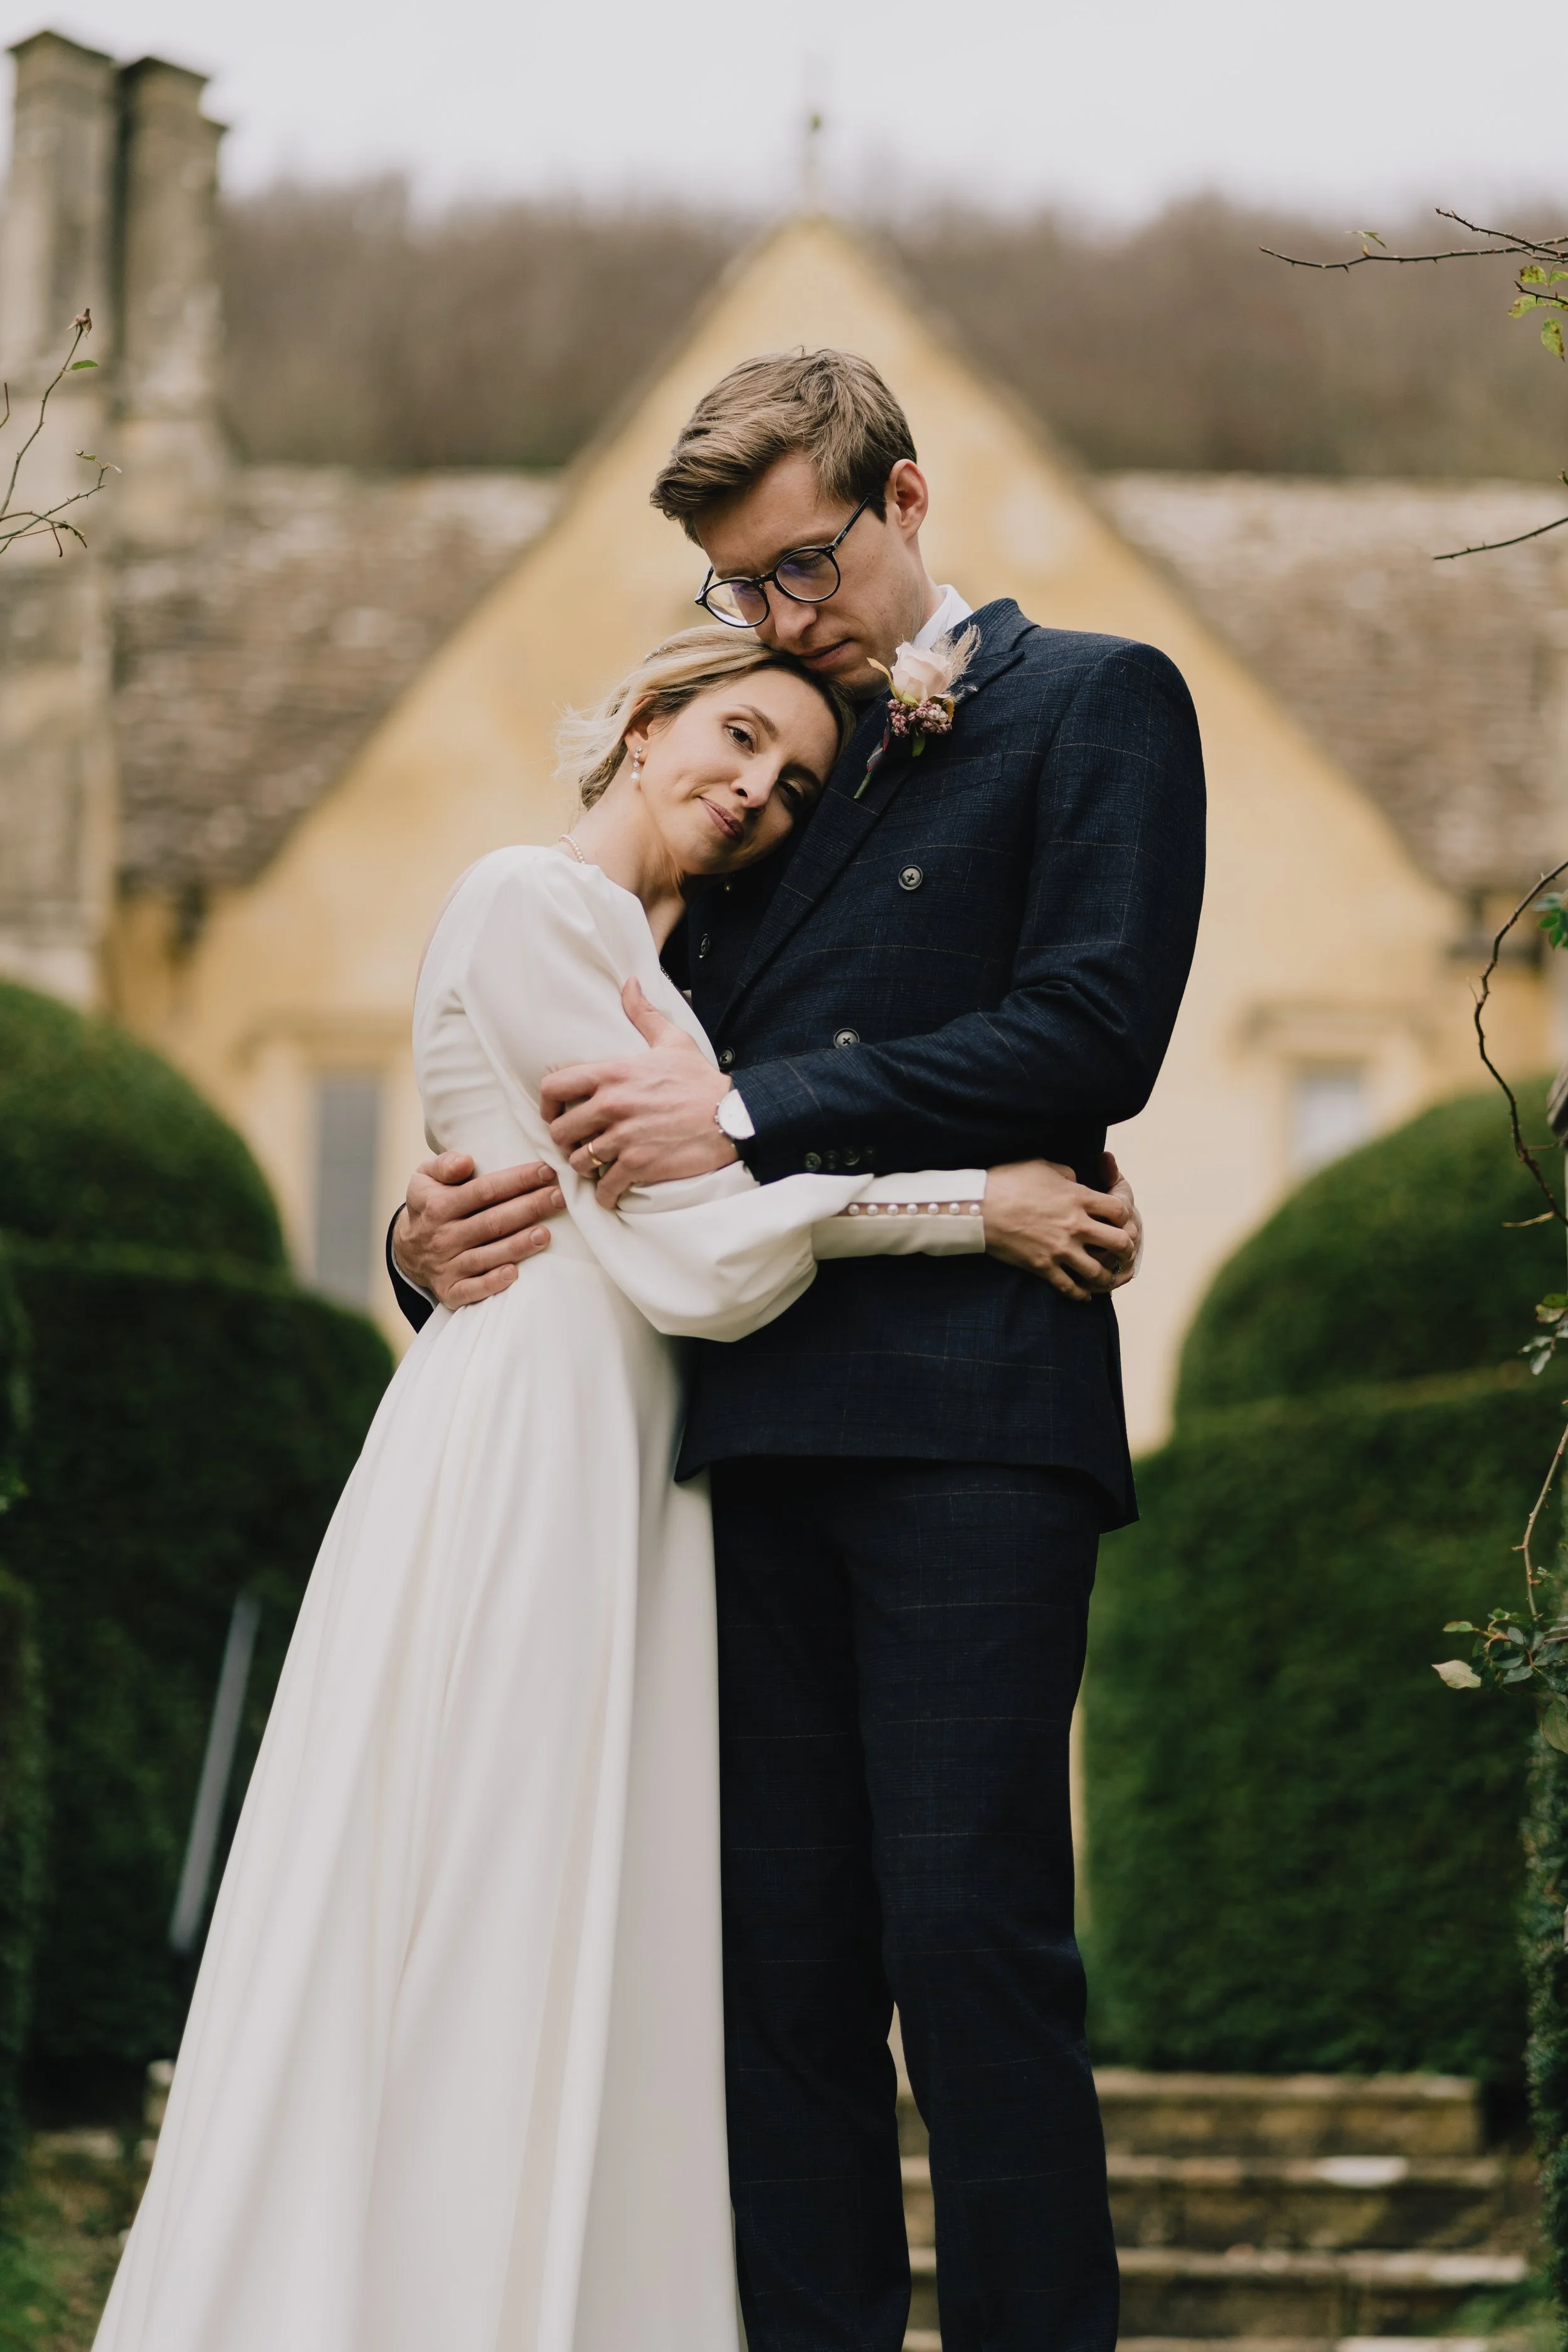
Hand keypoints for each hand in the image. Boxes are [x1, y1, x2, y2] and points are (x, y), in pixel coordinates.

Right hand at [392, 1152, 563, 1308]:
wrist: (407, 1249)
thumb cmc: (429, 1204)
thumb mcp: (424, 1178)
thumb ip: (444, 1165)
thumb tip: (466, 1162)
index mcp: (437, 1205)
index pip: (484, 1191)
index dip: (517, 1181)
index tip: (546, 1171)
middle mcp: (442, 1236)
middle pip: (493, 1222)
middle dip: (529, 1208)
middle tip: (559, 1198)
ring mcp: (446, 1265)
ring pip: (487, 1255)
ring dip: (518, 1245)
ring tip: (546, 1233)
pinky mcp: (450, 1290)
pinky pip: (473, 1290)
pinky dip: (493, 1283)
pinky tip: (515, 1273)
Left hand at [541, 977, 736, 1208]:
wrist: (731, 1117)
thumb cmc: (700, 1081)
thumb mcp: (672, 1041)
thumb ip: (643, 1014)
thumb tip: (629, 982)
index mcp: (612, 1075)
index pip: (554, 1086)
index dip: (547, 1105)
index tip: (555, 1114)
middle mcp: (612, 1106)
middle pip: (560, 1130)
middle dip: (566, 1140)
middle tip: (578, 1144)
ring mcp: (623, 1137)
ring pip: (579, 1160)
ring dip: (585, 1166)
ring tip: (597, 1166)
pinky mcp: (638, 1165)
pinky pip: (604, 1187)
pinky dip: (605, 1193)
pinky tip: (612, 1191)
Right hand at [982, 1153, 1140, 1301]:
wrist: (977, 1206)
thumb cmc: (1007, 1180)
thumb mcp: (1042, 1166)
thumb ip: (1066, 1174)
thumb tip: (1077, 1180)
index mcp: (1078, 1197)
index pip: (1120, 1210)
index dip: (1125, 1217)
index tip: (1120, 1221)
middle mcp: (1076, 1225)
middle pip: (1119, 1243)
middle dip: (1125, 1248)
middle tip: (1122, 1251)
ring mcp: (1060, 1249)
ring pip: (1099, 1271)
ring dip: (1107, 1276)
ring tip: (1107, 1277)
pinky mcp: (1043, 1267)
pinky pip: (1070, 1287)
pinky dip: (1081, 1294)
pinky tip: (1085, 1294)